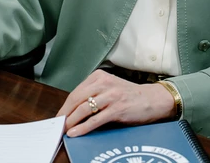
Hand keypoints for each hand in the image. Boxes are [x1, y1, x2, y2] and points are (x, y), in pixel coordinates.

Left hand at [56, 70, 176, 136]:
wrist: (153, 100)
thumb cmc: (130, 96)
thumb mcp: (110, 89)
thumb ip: (94, 95)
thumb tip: (73, 112)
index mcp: (99, 76)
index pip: (75, 92)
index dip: (64, 106)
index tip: (58, 117)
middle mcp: (104, 83)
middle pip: (76, 99)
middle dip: (65, 115)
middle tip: (56, 126)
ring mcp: (111, 95)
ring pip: (84, 109)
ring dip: (71, 122)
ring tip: (63, 131)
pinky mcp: (117, 108)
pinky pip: (95, 120)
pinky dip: (82, 128)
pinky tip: (75, 133)